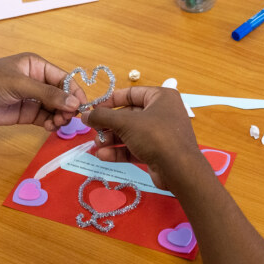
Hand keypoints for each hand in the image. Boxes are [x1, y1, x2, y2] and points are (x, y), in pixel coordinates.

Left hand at [0, 53, 86, 131]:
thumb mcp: (19, 84)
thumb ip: (48, 94)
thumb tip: (74, 104)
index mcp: (37, 66)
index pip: (64, 78)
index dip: (74, 92)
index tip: (80, 107)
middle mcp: (38, 81)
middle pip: (63, 95)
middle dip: (68, 106)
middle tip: (66, 118)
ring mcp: (34, 98)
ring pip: (57, 108)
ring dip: (61, 116)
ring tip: (56, 123)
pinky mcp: (28, 113)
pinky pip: (47, 118)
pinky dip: (52, 123)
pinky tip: (49, 127)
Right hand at [81, 87, 203, 189]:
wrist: (179, 169)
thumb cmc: (155, 136)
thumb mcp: (126, 123)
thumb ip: (103, 117)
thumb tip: (84, 115)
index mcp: (161, 97)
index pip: (131, 93)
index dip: (110, 100)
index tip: (93, 109)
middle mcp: (162, 113)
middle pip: (128, 115)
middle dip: (109, 125)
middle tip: (92, 131)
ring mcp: (160, 134)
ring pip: (130, 133)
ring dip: (111, 139)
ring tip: (96, 145)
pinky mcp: (157, 152)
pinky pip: (135, 147)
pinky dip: (119, 151)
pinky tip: (103, 156)